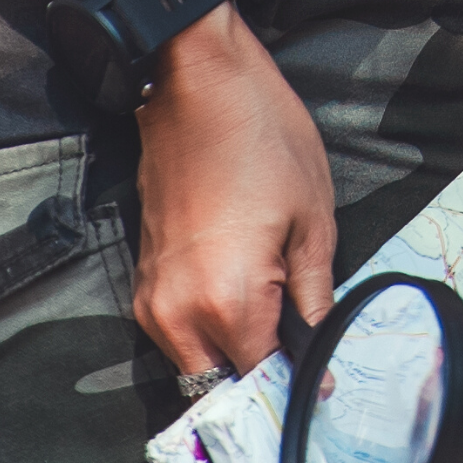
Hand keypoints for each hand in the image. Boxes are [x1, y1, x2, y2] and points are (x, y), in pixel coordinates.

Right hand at [130, 6, 334, 390]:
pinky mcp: (142, 277)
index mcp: (227, 299)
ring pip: (193, 358)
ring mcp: (152, 296)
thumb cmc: (261, 136)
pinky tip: (242, 287)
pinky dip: (207, 324)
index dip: (294, 376)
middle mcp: (178, 311)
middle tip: (296, 337)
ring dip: (230, 348)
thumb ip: (314, 296)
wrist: (196, 82)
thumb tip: (320, 348)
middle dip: (257, 370)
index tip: (320, 368)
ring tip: (273, 306)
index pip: (260, 376)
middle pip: (219, 379)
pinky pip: (176, 327)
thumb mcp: (312, 217)